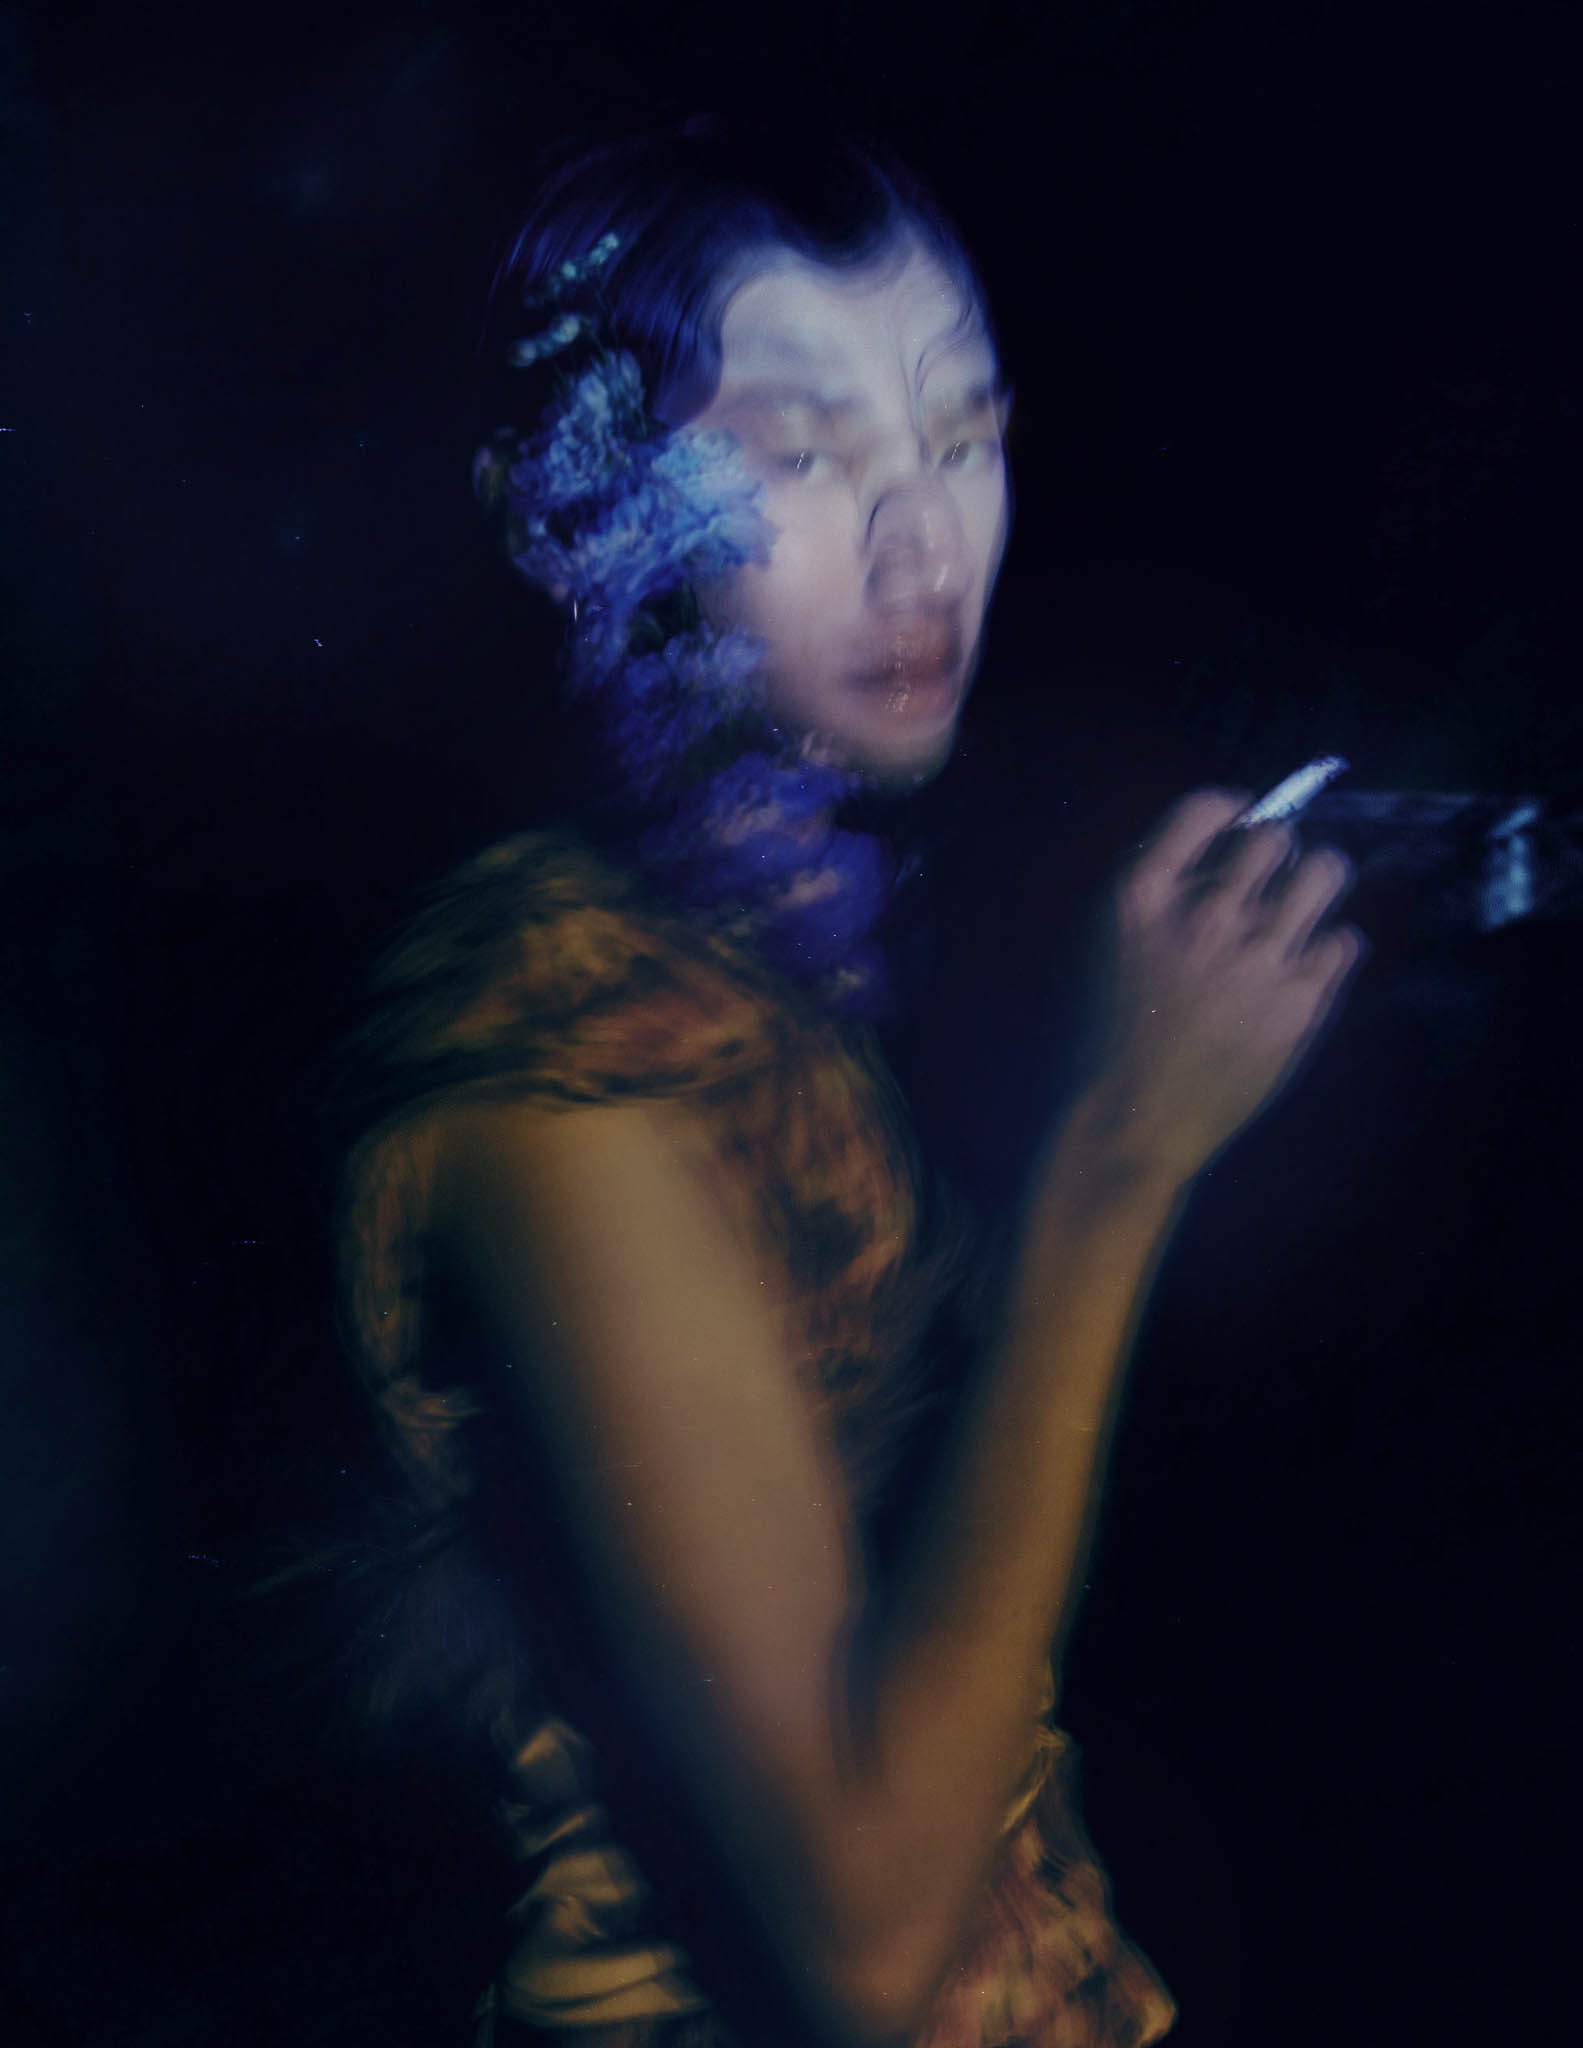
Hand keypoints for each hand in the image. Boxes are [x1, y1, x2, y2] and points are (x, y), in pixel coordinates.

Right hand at [1069, 788, 1365, 1182]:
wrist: (1132, 1122)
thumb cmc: (1107, 1038)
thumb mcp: (1109, 947)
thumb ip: (1161, 894)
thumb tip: (1223, 852)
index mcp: (1141, 896)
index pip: (1208, 807)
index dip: (1231, 809)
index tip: (1239, 820)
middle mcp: (1204, 915)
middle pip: (1274, 836)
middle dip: (1275, 851)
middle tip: (1269, 879)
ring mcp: (1258, 957)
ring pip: (1325, 872)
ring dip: (1316, 880)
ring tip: (1304, 905)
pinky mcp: (1301, 1002)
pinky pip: (1344, 941)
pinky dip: (1327, 949)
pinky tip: (1301, 968)